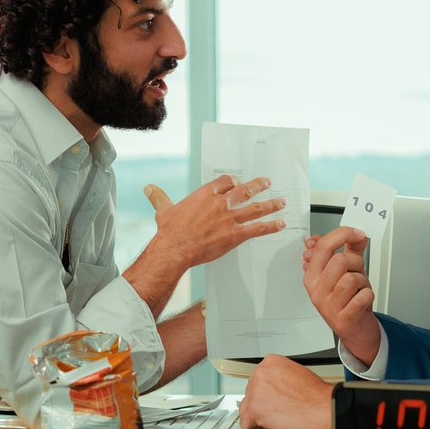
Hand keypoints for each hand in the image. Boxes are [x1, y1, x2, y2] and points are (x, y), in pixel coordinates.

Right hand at [143, 175, 285, 270]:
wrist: (176, 248)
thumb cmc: (171, 231)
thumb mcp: (164, 210)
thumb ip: (159, 197)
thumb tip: (149, 188)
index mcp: (206, 195)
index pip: (226, 181)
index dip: (233, 181)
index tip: (237, 182)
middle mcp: (221, 203)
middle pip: (245, 190)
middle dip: (258, 186)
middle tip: (267, 182)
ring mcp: (230, 218)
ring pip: (256, 208)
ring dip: (271, 204)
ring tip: (281, 202)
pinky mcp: (236, 234)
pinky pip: (258, 228)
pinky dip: (271, 226)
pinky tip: (280, 224)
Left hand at [238, 355, 334, 428]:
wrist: (326, 410)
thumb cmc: (318, 397)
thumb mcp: (297, 375)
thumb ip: (279, 380)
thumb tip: (271, 390)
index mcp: (271, 362)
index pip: (257, 380)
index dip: (267, 394)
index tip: (274, 399)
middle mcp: (261, 373)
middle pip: (250, 393)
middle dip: (262, 404)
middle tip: (280, 410)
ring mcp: (256, 390)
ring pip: (246, 408)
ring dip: (259, 416)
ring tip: (279, 418)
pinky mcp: (255, 409)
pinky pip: (245, 423)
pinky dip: (256, 428)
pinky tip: (272, 425)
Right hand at [301, 225, 381, 367]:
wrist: (354, 329)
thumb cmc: (348, 299)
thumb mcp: (346, 271)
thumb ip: (351, 250)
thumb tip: (358, 235)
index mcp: (312, 275)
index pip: (322, 247)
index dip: (343, 234)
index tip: (356, 234)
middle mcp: (317, 290)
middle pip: (339, 260)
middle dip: (356, 262)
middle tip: (357, 270)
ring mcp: (328, 306)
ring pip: (351, 279)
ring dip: (362, 281)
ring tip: (359, 288)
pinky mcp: (343, 318)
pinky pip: (362, 297)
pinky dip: (368, 295)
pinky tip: (363, 299)